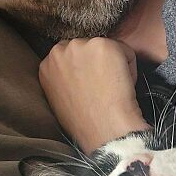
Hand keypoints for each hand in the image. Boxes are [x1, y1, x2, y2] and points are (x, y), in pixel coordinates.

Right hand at [39, 37, 150, 152]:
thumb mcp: (60, 100)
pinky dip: (129, 67)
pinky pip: (126, 51)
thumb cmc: (85, 124)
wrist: (103, 130)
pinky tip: (121, 86)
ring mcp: (80, 46)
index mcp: (45, 66)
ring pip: (106, 49)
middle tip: (102, 89)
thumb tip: (78, 76)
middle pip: (87, 48)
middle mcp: (58, 51)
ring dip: (113, 65)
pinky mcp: (102, 45)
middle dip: (97, 65)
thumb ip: (64, 81)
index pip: (70, 56)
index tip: (91, 86)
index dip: (85, 70)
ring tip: (111, 90)